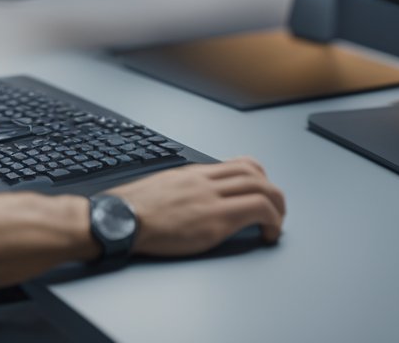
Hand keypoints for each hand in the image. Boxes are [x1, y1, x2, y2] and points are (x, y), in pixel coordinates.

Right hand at [106, 158, 285, 255]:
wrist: (120, 219)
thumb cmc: (133, 209)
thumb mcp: (163, 188)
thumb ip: (184, 189)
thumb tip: (196, 198)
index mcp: (194, 174)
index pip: (238, 164)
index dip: (258, 177)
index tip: (260, 192)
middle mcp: (205, 181)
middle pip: (255, 173)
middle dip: (273, 191)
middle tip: (277, 210)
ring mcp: (211, 198)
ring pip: (262, 188)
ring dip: (278, 206)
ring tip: (276, 224)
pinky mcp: (214, 219)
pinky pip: (257, 211)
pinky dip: (272, 221)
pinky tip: (267, 235)